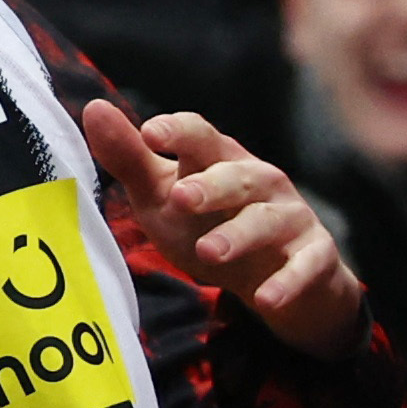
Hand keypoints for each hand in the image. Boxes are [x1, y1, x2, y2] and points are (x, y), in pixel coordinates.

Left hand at [81, 102, 364, 355]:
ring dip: (239, 234)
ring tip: (207, 253)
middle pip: (237, 176)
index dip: (178, 131)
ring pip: (267, 220)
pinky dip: (289, 281)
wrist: (276, 276)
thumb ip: (130, 158)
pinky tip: (267, 299)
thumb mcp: (162, 195)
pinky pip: (305, 266)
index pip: (201, 136)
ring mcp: (290, 217)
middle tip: (179, 197)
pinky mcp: (314, 256)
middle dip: (210, 185)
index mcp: (220, 160)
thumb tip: (92, 108)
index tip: (150, 133)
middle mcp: (260, 181)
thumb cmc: (209, 224)